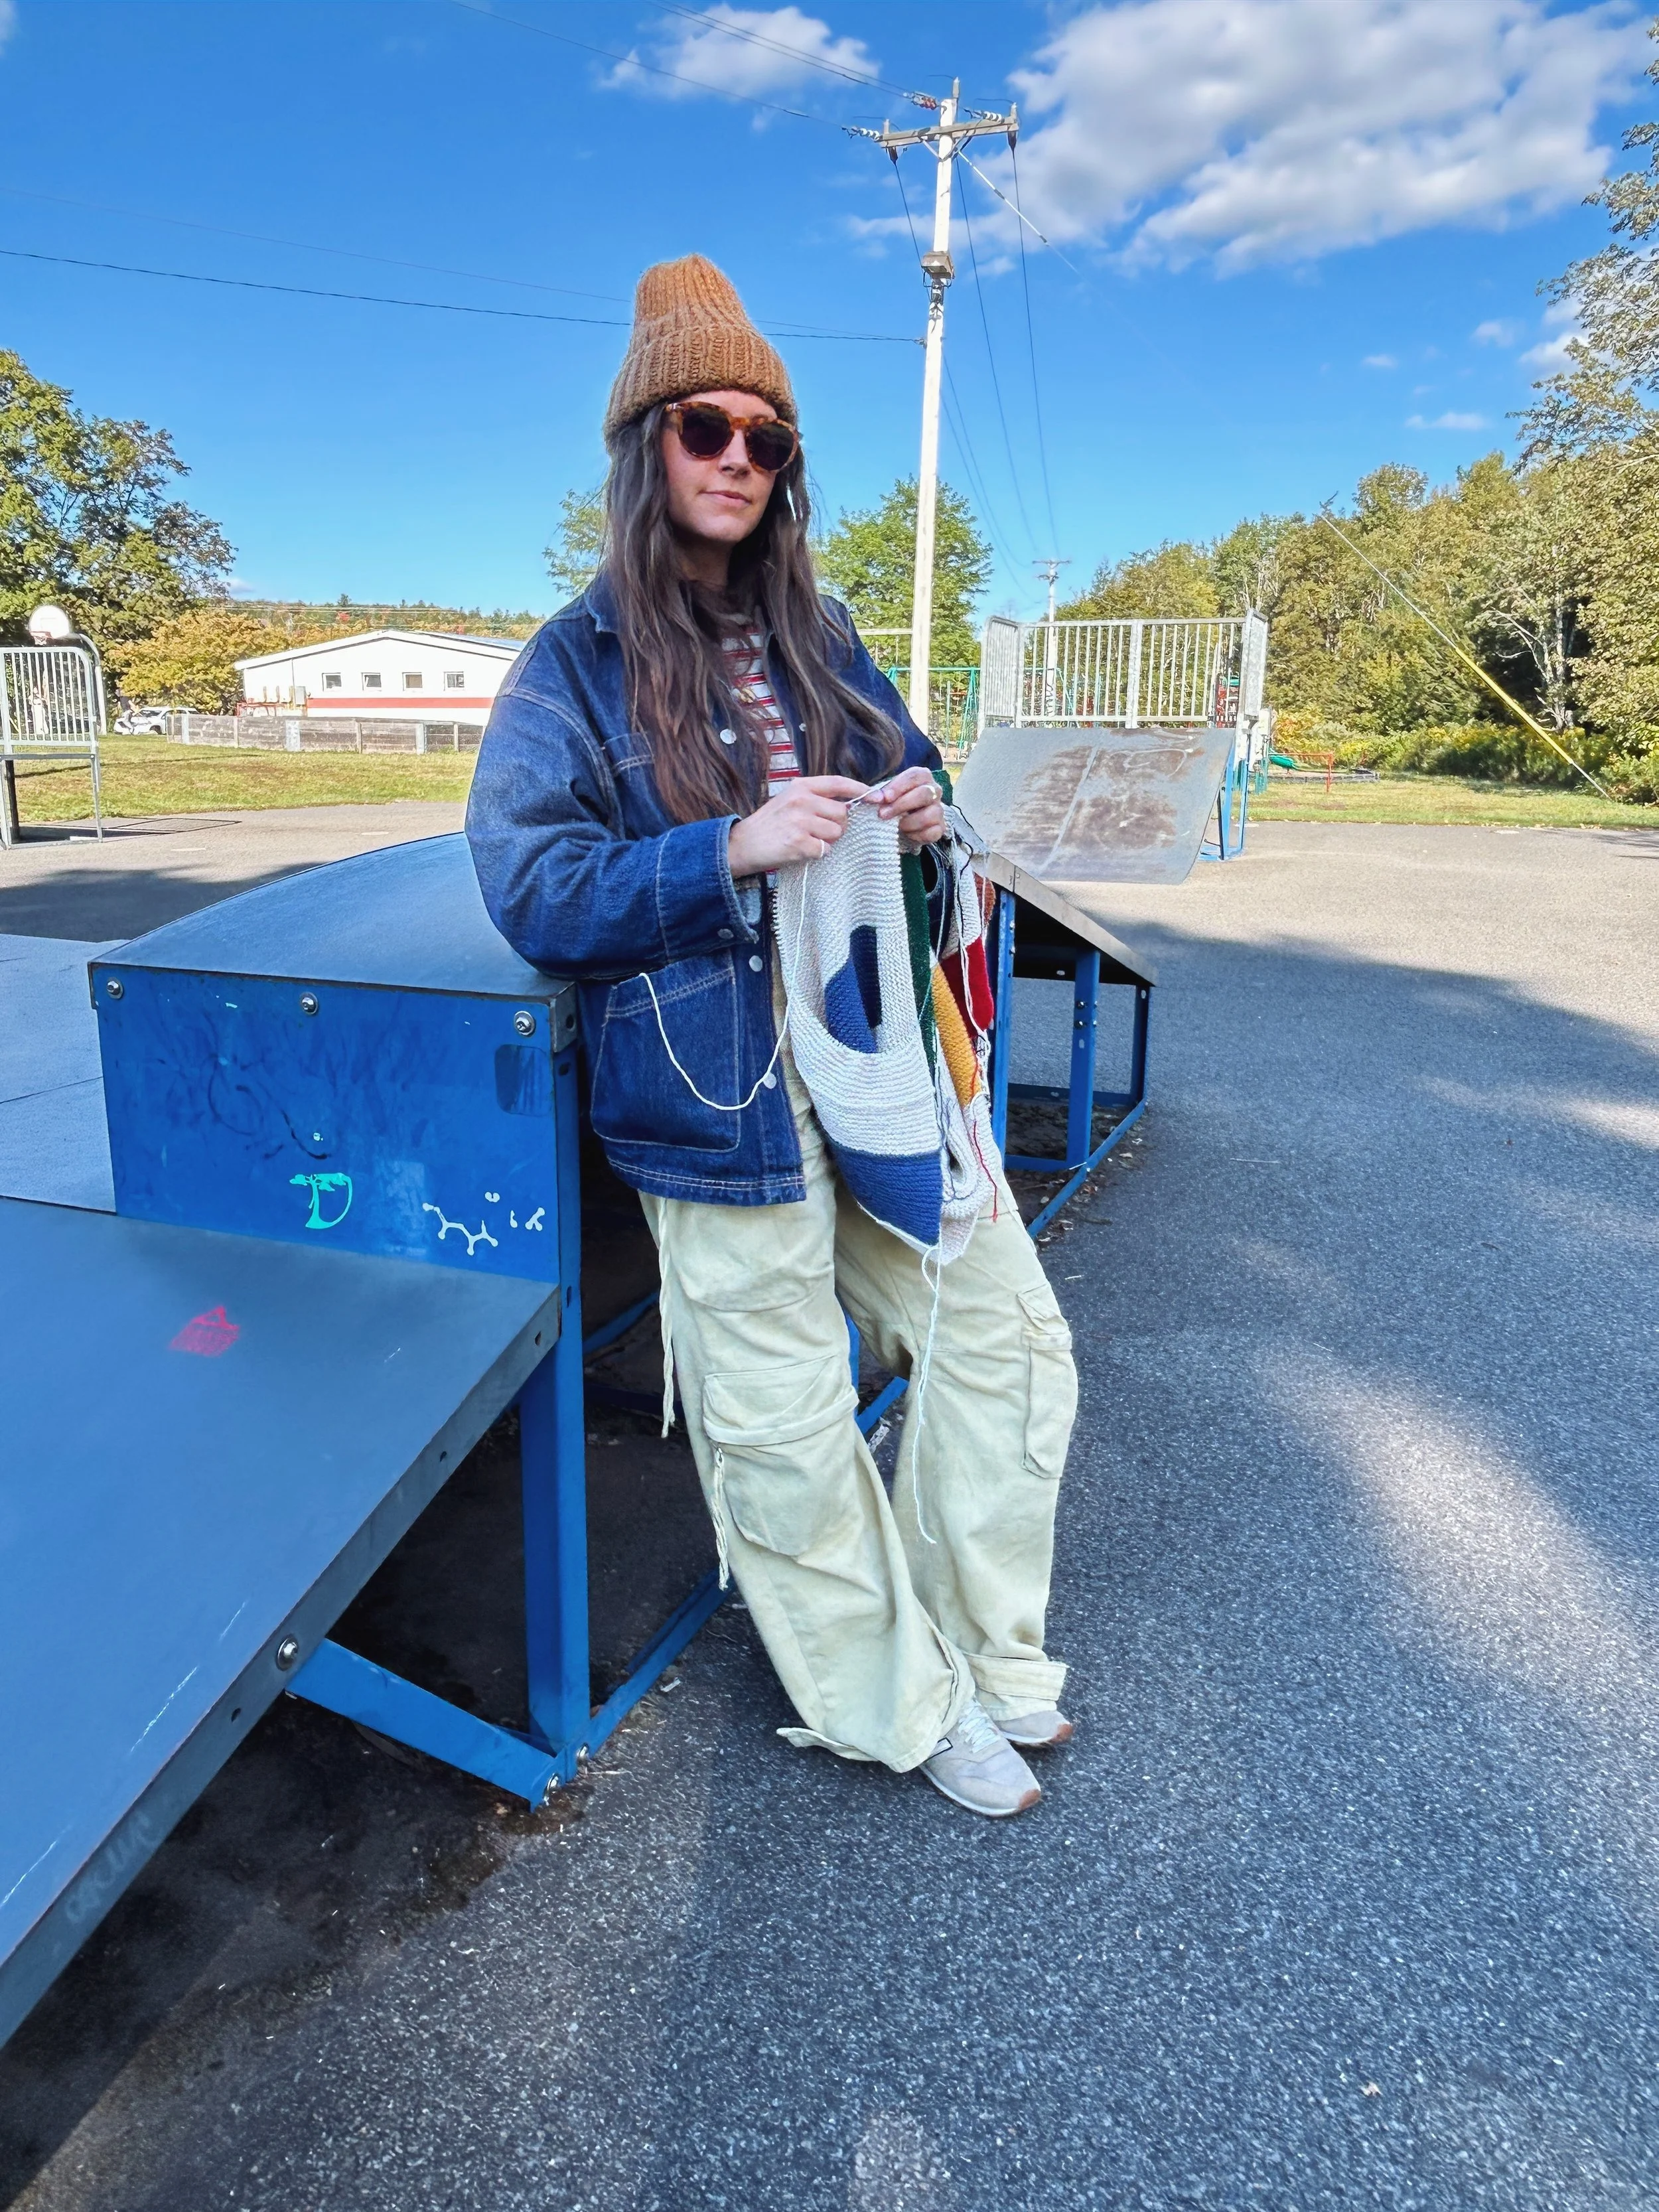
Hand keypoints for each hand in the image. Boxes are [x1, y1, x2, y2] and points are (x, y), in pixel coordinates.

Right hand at [727, 775, 868, 875]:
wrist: (743, 844)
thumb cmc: (770, 823)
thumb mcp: (789, 799)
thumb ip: (816, 798)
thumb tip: (848, 805)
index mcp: (801, 786)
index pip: (838, 783)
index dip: (860, 790)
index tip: (876, 797)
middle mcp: (802, 801)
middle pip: (843, 813)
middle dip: (838, 826)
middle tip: (820, 831)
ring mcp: (801, 822)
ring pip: (836, 833)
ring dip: (828, 841)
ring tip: (808, 840)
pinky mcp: (799, 843)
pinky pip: (825, 850)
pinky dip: (818, 854)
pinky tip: (802, 850)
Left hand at [868, 765, 945, 845]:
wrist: (902, 822)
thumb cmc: (894, 803)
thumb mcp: (885, 795)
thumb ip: (879, 794)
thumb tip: (871, 798)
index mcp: (922, 777)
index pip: (915, 776)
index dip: (899, 786)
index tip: (884, 798)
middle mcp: (934, 791)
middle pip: (924, 794)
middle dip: (901, 805)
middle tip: (882, 814)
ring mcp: (938, 810)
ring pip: (930, 815)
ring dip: (909, 822)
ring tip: (896, 826)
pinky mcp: (940, 828)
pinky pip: (932, 832)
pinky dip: (917, 835)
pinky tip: (907, 834)